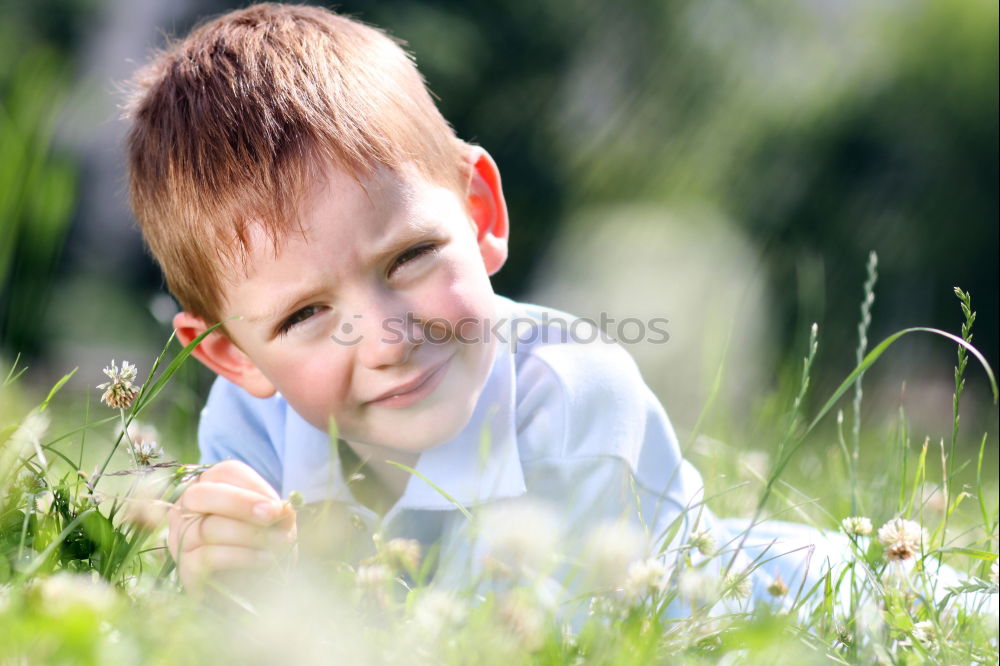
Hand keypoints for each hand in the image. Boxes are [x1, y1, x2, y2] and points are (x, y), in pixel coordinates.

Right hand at [166, 460, 296, 592]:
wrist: (256, 587)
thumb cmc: (264, 544)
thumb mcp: (276, 523)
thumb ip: (277, 511)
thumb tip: (282, 508)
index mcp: (210, 487)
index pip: (223, 473)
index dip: (253, 486)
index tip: (277, 506)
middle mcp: (186, 510)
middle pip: (202, 494)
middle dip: (241, 503)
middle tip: (271, 515)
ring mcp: (180, 539)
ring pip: (207, 527)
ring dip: (250, 534)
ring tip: (278, 544)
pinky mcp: (185, 568)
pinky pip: (208, 556)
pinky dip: (242, 556)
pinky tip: (265, 560)